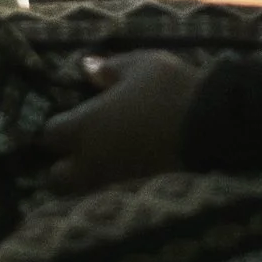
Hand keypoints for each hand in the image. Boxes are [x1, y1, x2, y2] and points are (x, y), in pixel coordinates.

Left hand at [39, 51, 199, 193]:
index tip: (63, 119)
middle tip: (74, 151)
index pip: (49, 135)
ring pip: (82, 192)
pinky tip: (120, 170)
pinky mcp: (137, 192)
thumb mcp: (140, 66)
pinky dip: (107, 187)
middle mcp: (92, 160)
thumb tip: (85, 67)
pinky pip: (108, 196)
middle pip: (57, 177)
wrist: (212, 125)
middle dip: (61, 166)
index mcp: (86, 126)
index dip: (52, 128)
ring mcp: (115, 181)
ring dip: (83, 180)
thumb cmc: (169, 89)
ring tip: (97, 163)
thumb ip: (108, 68)